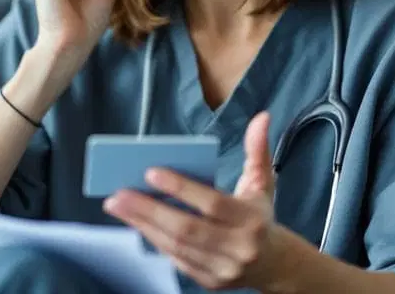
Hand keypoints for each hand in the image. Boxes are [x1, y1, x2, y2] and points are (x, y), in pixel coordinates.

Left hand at [104, 113, 289, 291]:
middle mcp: (238, 248)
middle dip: (149, 210)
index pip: (211, 203)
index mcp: (251, 219)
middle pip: (187, 228)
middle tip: (118, 193)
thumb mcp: (263, 182)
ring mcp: (223, 269)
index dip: (180, 188)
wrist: (276, 265)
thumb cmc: (261, 216)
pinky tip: (136, 223)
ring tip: (118, 205)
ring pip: (176, 246)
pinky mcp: (210, 282)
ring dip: (143, 225)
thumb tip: (261, 117)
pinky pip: (176, 260)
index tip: (150, 171)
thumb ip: (258, 149)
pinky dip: (154, 240)